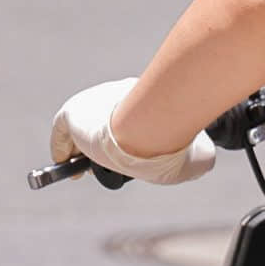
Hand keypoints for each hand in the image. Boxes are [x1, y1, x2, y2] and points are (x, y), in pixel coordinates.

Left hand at [50, 78, 216, 184]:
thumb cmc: (176, 136)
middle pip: (101, 123)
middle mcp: (115, 95)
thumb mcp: (196, 150)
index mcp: (142, 97)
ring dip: (80, 149)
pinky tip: (67, 166)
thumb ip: (197, 153)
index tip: (127, 157)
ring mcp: (91, 102)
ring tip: (81, 170)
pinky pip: (61, 134)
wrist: (153, 124)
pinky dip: (62, 151)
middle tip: (104, 165)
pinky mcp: (72, 113)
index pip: (127, 117)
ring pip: (81, 128)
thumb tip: (203, 161)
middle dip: (101, 145)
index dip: (124, 138)